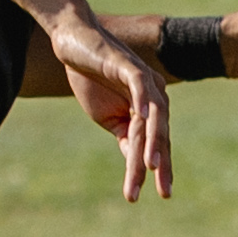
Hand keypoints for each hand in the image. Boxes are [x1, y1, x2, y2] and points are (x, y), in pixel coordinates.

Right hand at [47, 4, 170, 201]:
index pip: (157, 143)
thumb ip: (124, 135)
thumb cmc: (90, 77)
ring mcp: (145, 80)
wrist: (73, 42)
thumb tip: (136, 163)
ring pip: (152, 119)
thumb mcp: (107, 115)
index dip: (160, 168)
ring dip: (151, 144)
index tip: (161, 194)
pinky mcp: (130, 67)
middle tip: (164, 192)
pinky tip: (142, 123)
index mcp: (149, 108)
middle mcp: (154, 94)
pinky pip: (141, 90)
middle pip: (160, 135)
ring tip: (150, 168)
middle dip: (161, 164)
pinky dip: (144, 107)